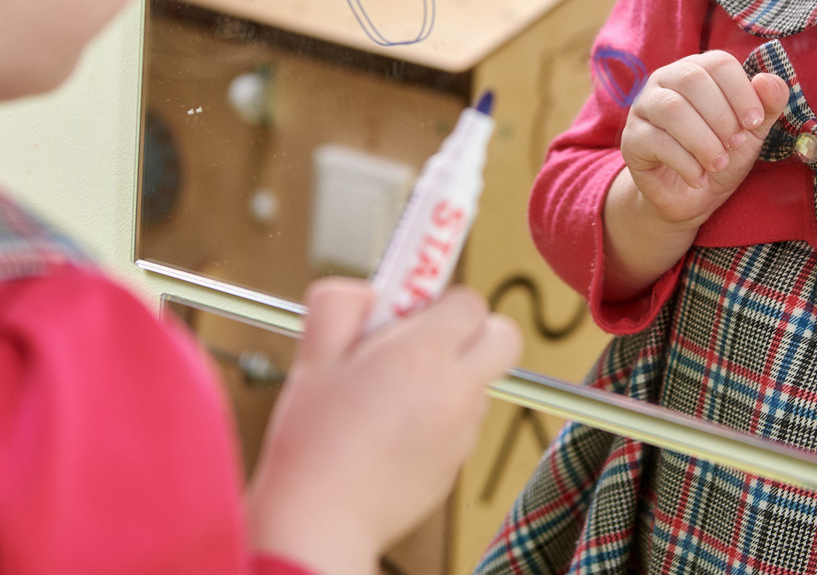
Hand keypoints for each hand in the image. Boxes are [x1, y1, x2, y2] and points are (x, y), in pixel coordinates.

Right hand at [247, 280, 520, 574]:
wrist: (322, 525)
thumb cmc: (313, 444)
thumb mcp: (313, 356)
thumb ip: (342, 305)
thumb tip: (369, 291)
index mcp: (422, 356)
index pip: (470, 301)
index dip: (439, 300)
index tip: (411, 308)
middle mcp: (455, 392)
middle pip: (503, 337)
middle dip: (472, 330)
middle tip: (426, 340)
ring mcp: (462, 433)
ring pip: (479, 383)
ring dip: (450, 378)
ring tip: (391, 395)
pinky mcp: (456, 466)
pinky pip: (460, 424)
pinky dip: (438, 419)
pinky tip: (390, 433)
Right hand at [602, 53, 786, 300]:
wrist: (690, 198)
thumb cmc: (721, 156)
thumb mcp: (751, 133)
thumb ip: (767, 105)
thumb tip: (770, 80)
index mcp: (697, 70)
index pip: (718, 62)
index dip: (741, 91)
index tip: (754, 123)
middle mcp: (665, 80)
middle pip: (691, 79)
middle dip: (721, 116)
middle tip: (734, 145)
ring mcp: (643, 108)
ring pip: (671, 109)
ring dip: (703, 140)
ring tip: (718, 163)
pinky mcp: (632, 139)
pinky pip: (656, 141)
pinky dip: (686, 163)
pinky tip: (699, 178)